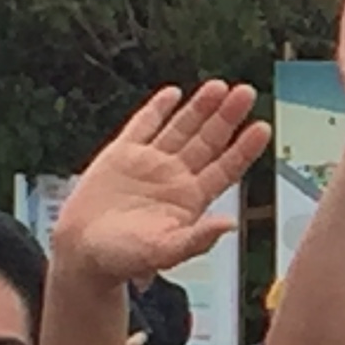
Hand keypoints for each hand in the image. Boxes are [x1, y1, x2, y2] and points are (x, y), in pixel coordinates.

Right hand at [53, 85, 268, 285]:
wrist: (82, 251)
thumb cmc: (124, 258)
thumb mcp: (164, 252)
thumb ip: (197, 239)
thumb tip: (230, 225)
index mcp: (191, 199)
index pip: (225, 168)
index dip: (244, 148)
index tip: (262, 128)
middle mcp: (175, 177)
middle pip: (208, 141)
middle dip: (227, 117)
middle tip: (246, 92)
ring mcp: (149, 163)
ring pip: (180, 129)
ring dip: (199, 108)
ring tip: (219, 86)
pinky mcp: (120, 155)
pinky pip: (142, 126)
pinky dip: (157, 109)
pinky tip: (173, 93)